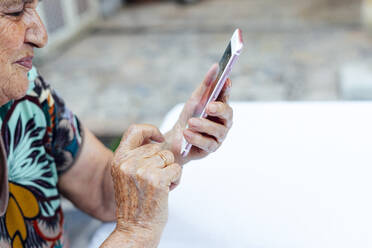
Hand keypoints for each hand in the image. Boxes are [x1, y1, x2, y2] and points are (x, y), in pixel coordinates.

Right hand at [108, 124, 181, 245]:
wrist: (135, 229)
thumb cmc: (135, 203)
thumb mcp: (126, 175)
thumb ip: (135, 157)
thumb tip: (155, 139)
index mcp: (118, 159)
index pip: (134, 130)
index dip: (150, 129)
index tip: (159, 138)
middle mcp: (128, 162)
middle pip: (158, 148)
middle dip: (162, 162)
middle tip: (154, 180)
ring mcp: (142, 170)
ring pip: (168, 158)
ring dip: (169, 171)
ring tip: (159, 187)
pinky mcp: (157, 180)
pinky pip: (176, 169)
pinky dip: (176, 180)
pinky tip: (166, 192)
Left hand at [165, 64, 232, 165]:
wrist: (175, 140)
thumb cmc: (188, 118)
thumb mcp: (194, 100)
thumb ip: (205, 85)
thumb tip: (216, 67)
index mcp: (220, 107)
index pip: (226, 96)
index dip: (227, 89)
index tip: (225, 81)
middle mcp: (223, 121)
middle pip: (228, 114)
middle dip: (219, 109)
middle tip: (208, 106)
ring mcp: (219, 136)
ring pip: (217, 130)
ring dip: (204, 125)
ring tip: (191, 122)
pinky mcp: (212, 148)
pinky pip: (207, 143)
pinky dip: (196, 138)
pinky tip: (187, 134)